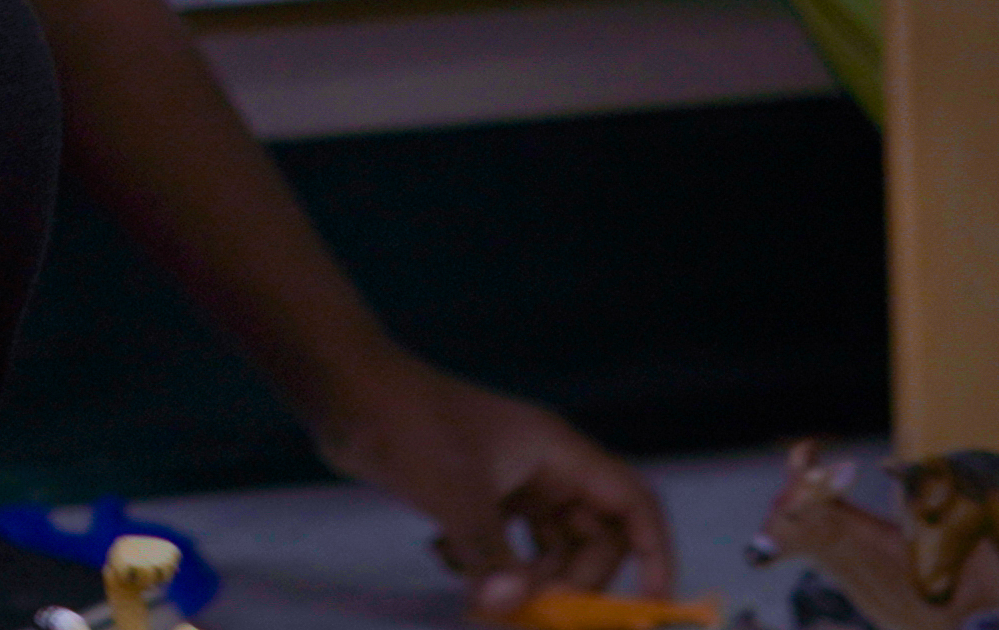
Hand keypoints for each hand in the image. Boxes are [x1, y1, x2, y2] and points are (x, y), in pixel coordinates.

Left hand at [306, 356, 670, 613]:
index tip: (652, 601)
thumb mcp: (457, 497)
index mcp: (559, 453)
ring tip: (487, 600)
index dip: (652, 551)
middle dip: (573, 581)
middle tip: (535, 610)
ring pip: (546, 544)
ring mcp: (509, 479)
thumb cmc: (412, 429)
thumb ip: (492, 559)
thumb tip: (510, 610)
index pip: (631, 502)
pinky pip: (505, 541)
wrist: (346, 391)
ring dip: (526, 578)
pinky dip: (488, 563)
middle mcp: (544, 466)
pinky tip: (447, 563)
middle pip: (591, 536)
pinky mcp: (474, 491)